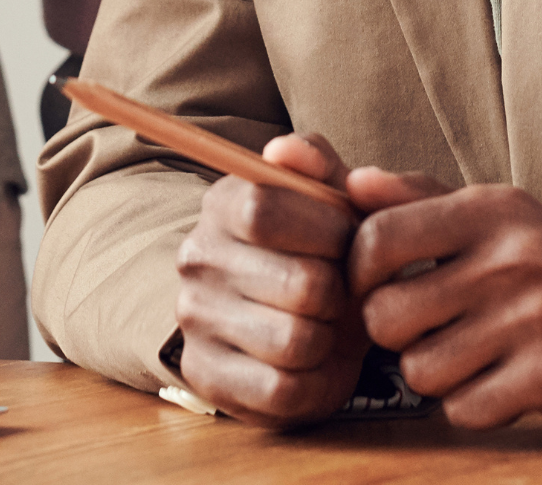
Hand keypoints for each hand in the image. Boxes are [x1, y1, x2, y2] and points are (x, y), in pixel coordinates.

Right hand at [174, 133, 365, 425]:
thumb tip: (285, 149)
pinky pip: (282, 391)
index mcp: (221, 203)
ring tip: (328, 325)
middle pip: (299, 284)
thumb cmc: (317, 247)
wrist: (290, 312)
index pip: (265, 210)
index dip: (325, 230)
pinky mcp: (206, 376)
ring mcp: (195, 319)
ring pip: (295, 342)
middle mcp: (196, 258)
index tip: (346, 239)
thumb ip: (315, 162)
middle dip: (341, 292)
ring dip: (330, 339)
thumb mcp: (325, 196)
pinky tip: (315, 362)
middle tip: (343, 291)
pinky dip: (316, 382)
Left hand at [348, 165, 541, 433]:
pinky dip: (474, 406)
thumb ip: (421, 198)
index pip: (379, 237)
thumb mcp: (499, 215)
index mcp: (490, 210)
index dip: (358, 273)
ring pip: (421, 371)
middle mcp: (511, 257)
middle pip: (387, 315)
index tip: (374, 287)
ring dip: (437, 375)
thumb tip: (351, 184)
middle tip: (423, 330)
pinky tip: (502, 382)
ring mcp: (536, 317)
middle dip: (394, 335)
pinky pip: (467, 409)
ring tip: (470, 355)